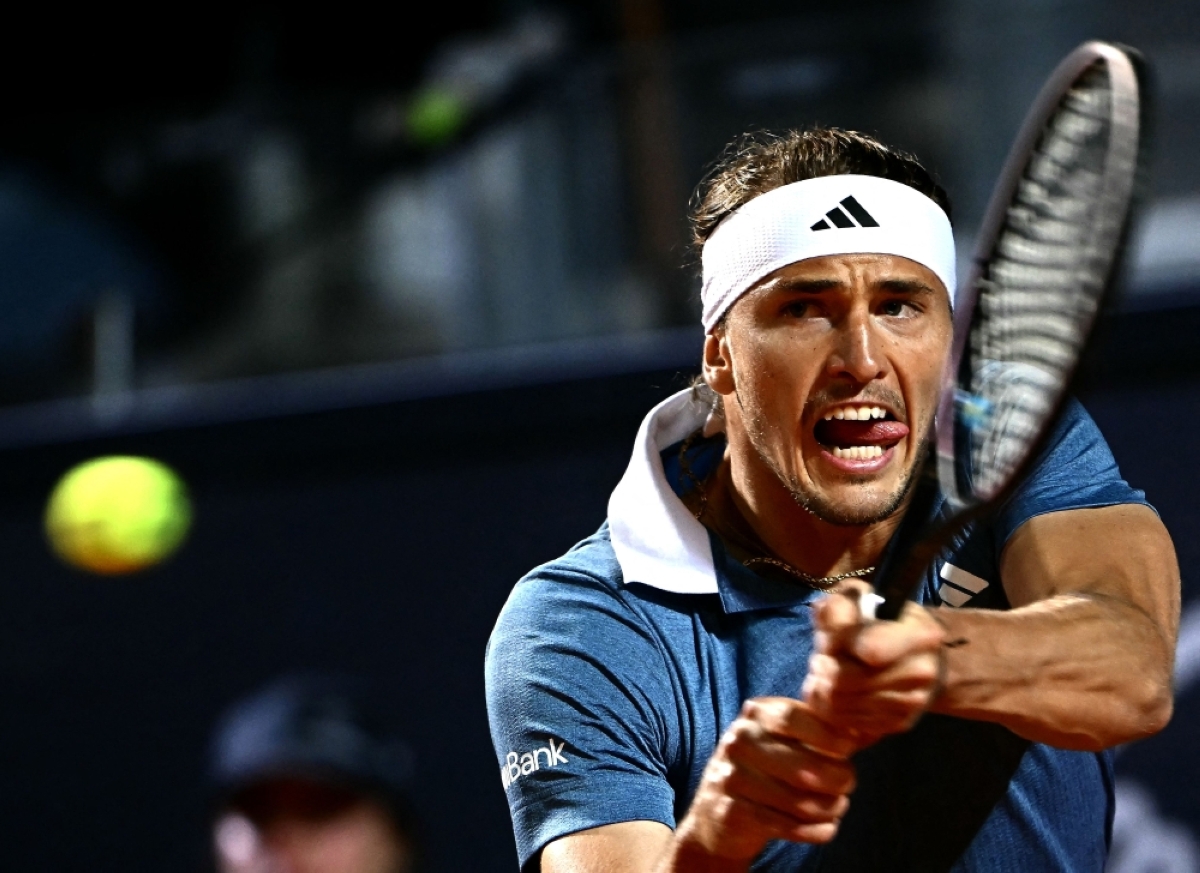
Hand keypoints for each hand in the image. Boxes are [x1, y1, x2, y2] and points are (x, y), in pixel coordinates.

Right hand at [673, 697, 857, 862]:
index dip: (828, 734)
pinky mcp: (732, 811)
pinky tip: (827, 828)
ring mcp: (732, 777)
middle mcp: (739, 741)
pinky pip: (784, 826)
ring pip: (797, 801)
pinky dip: (813, 831)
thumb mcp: (787, 738)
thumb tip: (864, 730)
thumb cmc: (767, 766)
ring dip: (828, 808)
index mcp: (756, 714)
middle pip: (801, 765)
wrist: (719, 807)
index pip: (794, 718)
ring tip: (838, 806)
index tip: (851, 747)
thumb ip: (823, 731)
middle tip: (849, 784)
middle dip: (836, 779)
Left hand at [801, 581, 945, 743]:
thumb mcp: (857, 597)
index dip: (839, 644)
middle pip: (846, 681)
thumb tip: (829, 630)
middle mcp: (922, 671)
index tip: (833, 638)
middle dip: (823, 668)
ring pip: (841, 704)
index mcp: (920, 634)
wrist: (913, 653)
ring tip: (827, 671)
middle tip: (821, 658)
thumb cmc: (879, 619)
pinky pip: (847, 722)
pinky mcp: (900, 723)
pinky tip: (835, 690)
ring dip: (823, 688)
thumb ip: (838, 607)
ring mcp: (914, 701)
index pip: (870, 651)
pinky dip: (831, 707)